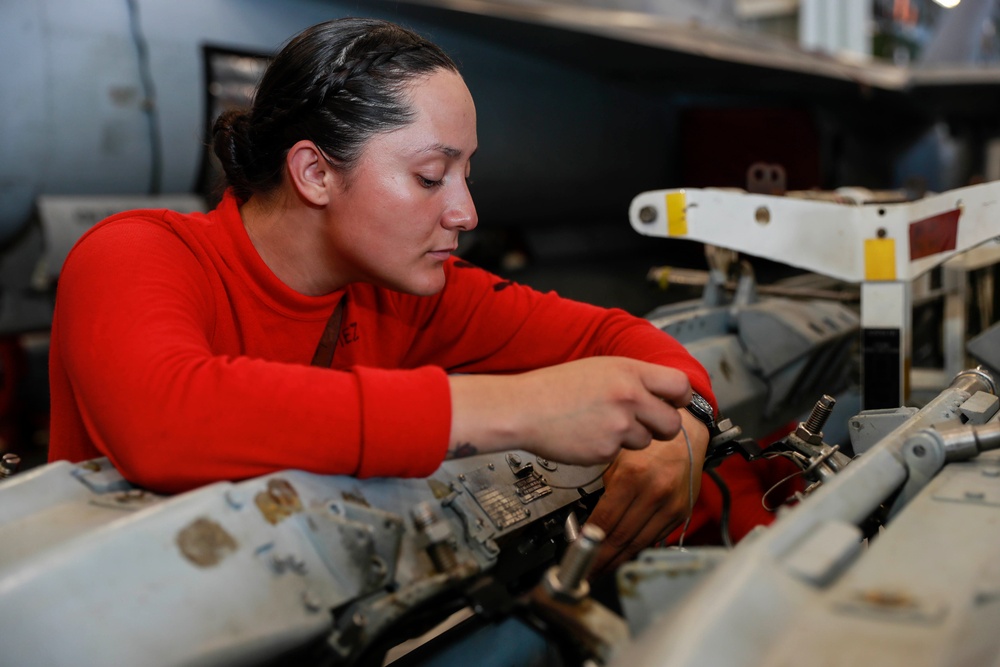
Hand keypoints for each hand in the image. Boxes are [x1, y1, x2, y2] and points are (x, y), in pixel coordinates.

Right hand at [448, 357, 691, 464]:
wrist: (523, 409)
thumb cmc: (555, 388)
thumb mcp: (600, 368)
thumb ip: (633, 379)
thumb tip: (661, 393)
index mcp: (629, 371)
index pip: (679, 385)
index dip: (681, 398)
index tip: (676, 404)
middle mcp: (629, 397)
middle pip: (672, 423)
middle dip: (662, 427)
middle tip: (646, 424)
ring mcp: (619, 426)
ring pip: (646, 442)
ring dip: (630, 438)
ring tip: (601, 425)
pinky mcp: (606, 451)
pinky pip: (620, 454)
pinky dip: (607, 448)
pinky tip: (586, 435)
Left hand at [587, 409, 708, 576]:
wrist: (687, 430)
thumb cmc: (651, 438)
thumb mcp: (619, 455)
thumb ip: (607, 486)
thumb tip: (593, 517)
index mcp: (633, 477)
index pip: (605, 522)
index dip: (589, 542)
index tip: (578, 552)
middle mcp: (655, 493)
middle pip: (622, 538)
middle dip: (601, 558)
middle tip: (587, 570)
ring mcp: (671, 505)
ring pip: (639, 543)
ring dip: (619, 559)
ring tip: (603, 568)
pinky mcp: (682, 512)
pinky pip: (656, 538)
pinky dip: (639, 547)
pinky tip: (626, 554)